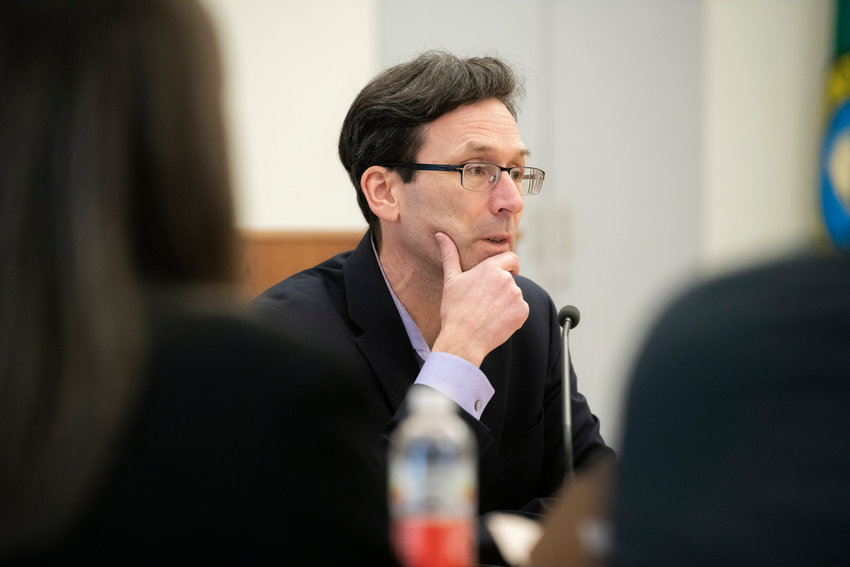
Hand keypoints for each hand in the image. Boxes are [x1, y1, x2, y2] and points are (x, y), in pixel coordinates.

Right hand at [431, 232, 528, 365]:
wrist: (463, 338)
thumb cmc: (455, 309)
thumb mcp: (451, 280)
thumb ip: (450, 255)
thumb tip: (440, 235)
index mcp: (491, 268)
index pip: (511, 258)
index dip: (508, 266)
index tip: (501, 275)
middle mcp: (507, 279)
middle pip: (512, 279)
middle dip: (502, 288)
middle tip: (485, 301)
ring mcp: (517, 296)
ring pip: (516, 295)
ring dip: (507, 302)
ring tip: (488, 313)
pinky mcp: (522, 312)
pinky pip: (521, 310)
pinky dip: (512, 315)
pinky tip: (496, 321)